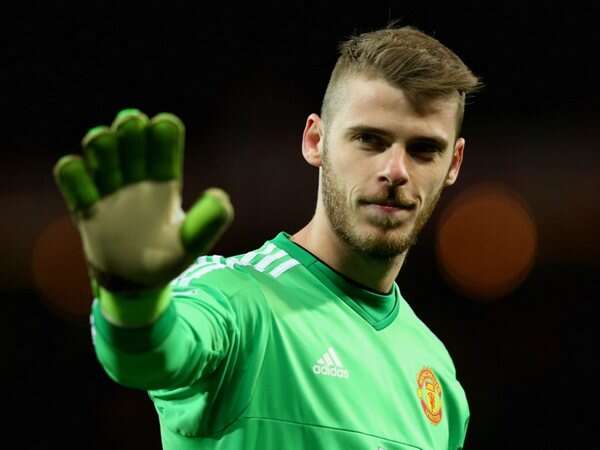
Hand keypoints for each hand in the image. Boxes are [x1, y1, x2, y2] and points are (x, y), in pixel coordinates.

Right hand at [53, 108, 233, 292]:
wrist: (136, 284)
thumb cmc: (168, 259)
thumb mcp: (191, 243)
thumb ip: (206, 223)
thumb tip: (219, 196)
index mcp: (165, 180)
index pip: (164, 146)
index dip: (164, 133)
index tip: (163, 125)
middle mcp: (137, 179)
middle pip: (131, 140)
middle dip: (130, 127)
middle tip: (131, 123)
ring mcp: (110, 190)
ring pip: (102, 154)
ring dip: (101, 143)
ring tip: (102, 139)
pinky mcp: (87, 208)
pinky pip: (74, 182)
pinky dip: (72, 173)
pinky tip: (75, 167)